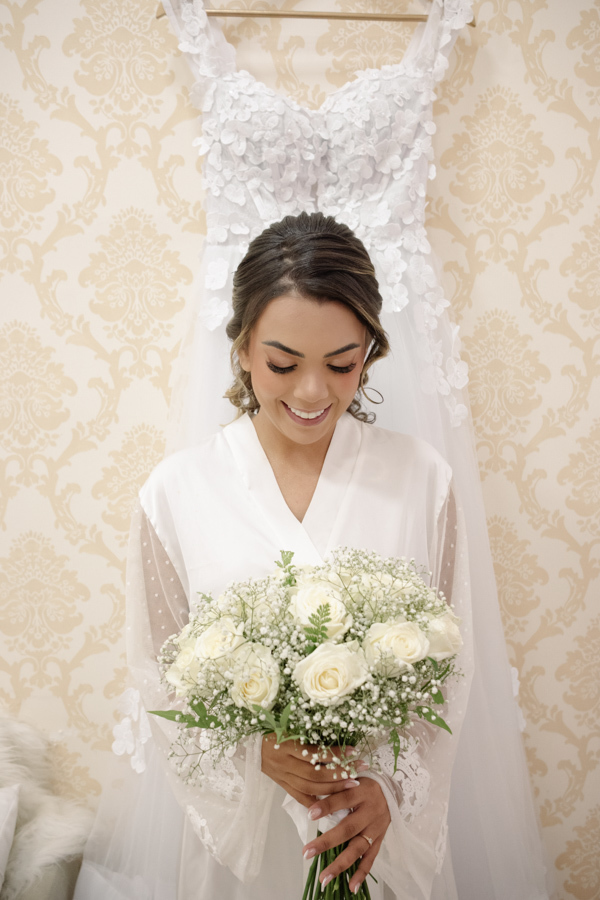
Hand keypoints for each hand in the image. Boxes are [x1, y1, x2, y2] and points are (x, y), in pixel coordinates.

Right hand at [261, 735, 367, 807]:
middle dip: (340, 774)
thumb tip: (333, 737)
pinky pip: (299, 797)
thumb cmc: (269, 728)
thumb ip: (306, 733)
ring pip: (311, 787)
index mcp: (284, 746)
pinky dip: (316, 801)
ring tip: (353, 784)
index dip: (334, 754)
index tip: (353, 751)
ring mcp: (282, 776)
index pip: (314, 753)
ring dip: (334, 788)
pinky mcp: (281, 784)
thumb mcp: (286, 725)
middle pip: (315, 774)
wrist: (248, 742)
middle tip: (360, 769)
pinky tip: (332, 803)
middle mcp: (283, 764)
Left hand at [302, 777, 391, 893]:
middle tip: (307, 853)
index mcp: (362, 791)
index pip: (343, 798)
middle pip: (348, 828)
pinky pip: (371, 858)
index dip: (327, 806)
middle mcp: (370, 811)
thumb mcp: (352, 776)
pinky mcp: (379, 840)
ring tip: (324, 878)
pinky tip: (351, 887)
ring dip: (340, 864)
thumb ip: (336, 786)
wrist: (391, 790)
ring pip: (358, 848)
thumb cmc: (364, 783)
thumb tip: (311, 794)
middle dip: (327, 842)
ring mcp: (375, 828)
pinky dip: (361, 873)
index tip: (310, 814)